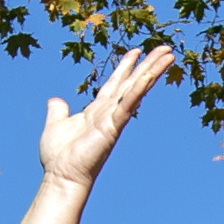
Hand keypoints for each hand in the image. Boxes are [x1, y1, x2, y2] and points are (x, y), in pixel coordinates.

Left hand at [39, 44, 175, 197]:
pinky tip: (149, 75)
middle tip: (165, 48)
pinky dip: (138, 89)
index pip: (116, 83)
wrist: (61, 175)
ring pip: (137, 88)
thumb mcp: (55, 124)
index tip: (136, 51)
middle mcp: (110, 112)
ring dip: (153, 71)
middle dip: (149, 64)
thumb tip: (56, 100)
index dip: (126, 66)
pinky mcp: (113, 126)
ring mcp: (114, 118)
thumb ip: (57, 111)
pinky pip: (128, 104)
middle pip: (133, 82)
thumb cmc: (59, 156)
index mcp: (97, 110)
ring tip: (168, 55)